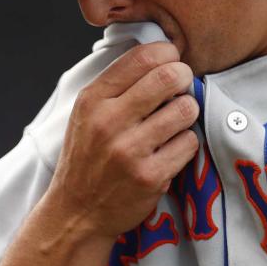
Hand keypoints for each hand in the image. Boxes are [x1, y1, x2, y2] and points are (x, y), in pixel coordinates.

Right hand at [44, 40, 199, 239]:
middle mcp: (109, 122)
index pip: (141, 57)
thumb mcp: (87, 114)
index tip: (173, 59)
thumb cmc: (88, 157)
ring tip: (175, 120)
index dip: (167, 53)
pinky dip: (186, 143)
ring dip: (187, 112)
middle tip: (183, 86)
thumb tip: (160, 53)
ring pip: (185, 109)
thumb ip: (117, 84)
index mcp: (93, 100)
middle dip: (184, 77)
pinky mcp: (150, 176)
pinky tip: (171, 148)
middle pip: (169, 77)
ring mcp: (130, 150)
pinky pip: (189, 142)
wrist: (77, 212)